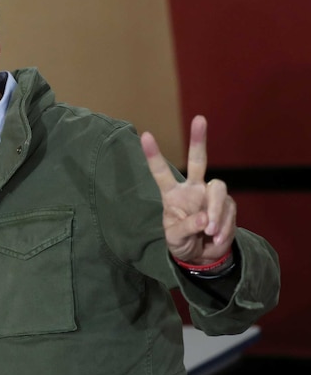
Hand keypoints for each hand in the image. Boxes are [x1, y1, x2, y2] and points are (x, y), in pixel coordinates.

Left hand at [140, 115, 235, 264]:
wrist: (203, 256)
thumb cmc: (182, 242)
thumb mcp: (175, 239)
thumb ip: (185, 228)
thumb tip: (203, 219)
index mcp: (172, 194)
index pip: (160, 171)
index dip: (153, 154)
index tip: (145, 135)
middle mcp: (192, 189)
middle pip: (198, 160)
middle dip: (198, 140)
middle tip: (199, 118)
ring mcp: (210, 195)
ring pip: (218, 190)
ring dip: (215, 212)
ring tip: (208, 232)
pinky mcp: (227, 206)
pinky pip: (228, 210)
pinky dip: (223, 226)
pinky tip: (216, 237)